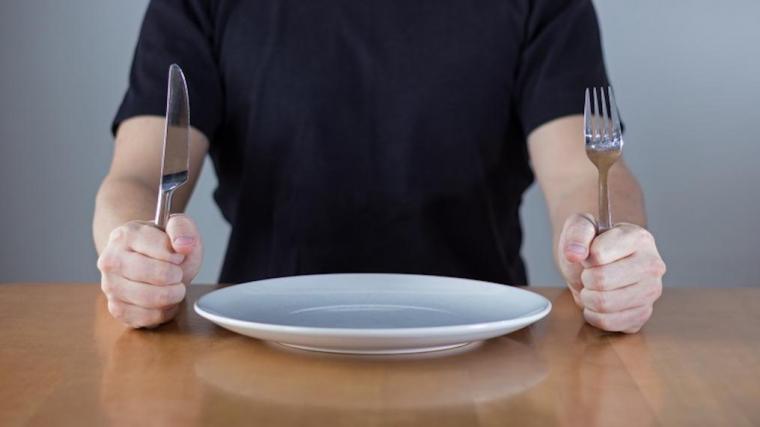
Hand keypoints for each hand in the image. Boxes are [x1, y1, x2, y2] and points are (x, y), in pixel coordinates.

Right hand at [97, 214, 202, 327]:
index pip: (163, 250)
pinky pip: (146, 318)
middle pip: (158, 276)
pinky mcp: (116, 308)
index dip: (179, 256)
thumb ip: (182, 228)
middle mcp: (111, 260)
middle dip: (177, 277)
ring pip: (151, 299)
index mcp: (125, 235)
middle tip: (177, 274)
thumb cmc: (164, 246)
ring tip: (174, 287)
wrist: (149, 260)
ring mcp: (110, 286)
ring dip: (173, 296)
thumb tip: (183, 245)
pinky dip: (163, 312)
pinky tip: (165, 301)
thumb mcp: (178, 227)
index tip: (178, 256)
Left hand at [557, 214, 665, 332]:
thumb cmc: (590, 245)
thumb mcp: (579, 227)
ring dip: (587, 298)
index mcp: (640, 238)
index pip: (598, 254)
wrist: (593, 266)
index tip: (589, 255)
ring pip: (604, 304)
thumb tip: (575, 253)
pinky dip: (594, 315)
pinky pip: (608, 322)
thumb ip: (577, 233)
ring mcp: (651, 292)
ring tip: (593, 288)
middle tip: (589, 274)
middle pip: (602, 281)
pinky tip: (598, 303)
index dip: (585, 256)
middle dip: (585, 278)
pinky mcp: (643, 314)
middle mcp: (653, 265)